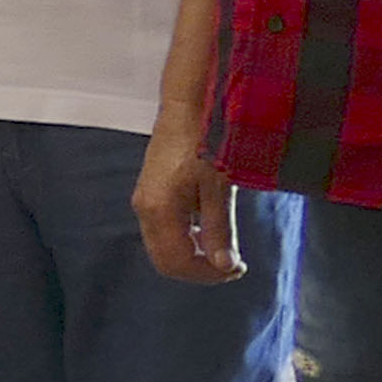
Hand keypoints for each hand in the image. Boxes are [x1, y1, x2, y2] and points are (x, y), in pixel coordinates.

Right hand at [135, 119, 245, 282]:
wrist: (187, 107)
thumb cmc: (204, 140)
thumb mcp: (219, 187)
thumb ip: (220, 229)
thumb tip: (225, 265)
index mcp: (158, 210)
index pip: (177, 262)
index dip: (207, 274)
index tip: (237, 269)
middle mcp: (145, 210)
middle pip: (166, 261)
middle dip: (200, 270)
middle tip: (232, 266)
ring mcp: (145, 202)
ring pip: (164, 249)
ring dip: (193, 257)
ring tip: (224, 250)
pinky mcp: (151, 195)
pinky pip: (164, 233)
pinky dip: (187, 242)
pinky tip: (208, 231)